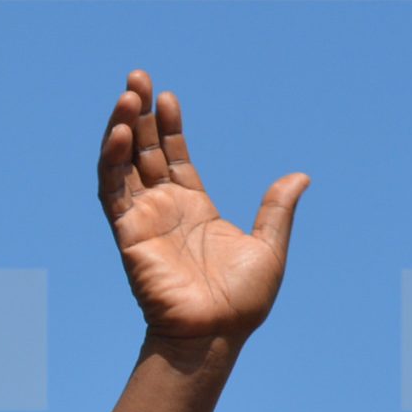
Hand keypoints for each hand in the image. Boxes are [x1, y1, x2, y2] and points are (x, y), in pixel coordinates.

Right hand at [98, 70, 306, 341]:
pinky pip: (112, 191)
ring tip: (126, 93)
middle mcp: (165, 209)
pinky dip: (110, 161)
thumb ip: (276, 209)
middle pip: (145, 151)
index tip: (168, 98)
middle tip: (137, 78)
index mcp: (195, 208)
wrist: (214, 334)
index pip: (174, 157)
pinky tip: (118, 132)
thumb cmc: (241, 302)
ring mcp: (143, 219)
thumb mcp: (269, 247)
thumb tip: (301, 176)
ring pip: (124, 164)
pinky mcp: (127, 233)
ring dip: (121, 128)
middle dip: (139, 115)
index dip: (169, 127)